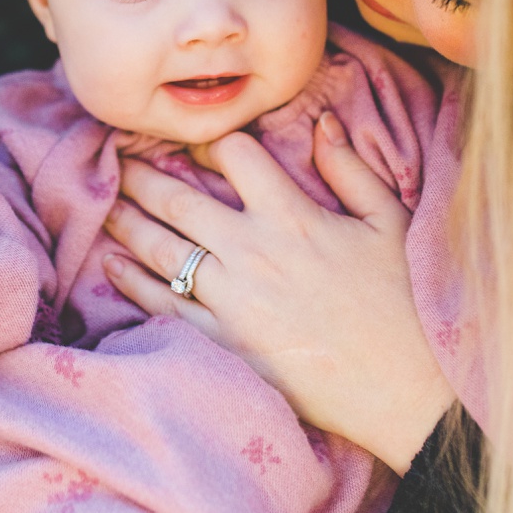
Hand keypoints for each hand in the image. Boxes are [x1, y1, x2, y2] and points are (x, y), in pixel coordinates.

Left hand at [102, 113, 455, 473]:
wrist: (404, 390)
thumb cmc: (405, 303)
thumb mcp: (389, 222)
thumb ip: (351, 169)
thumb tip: (322, 122)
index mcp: (293, 216)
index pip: (236, 155)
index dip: (212, 139)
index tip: (194, 139)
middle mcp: (253, 252)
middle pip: (180, 201)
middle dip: (143, 174)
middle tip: (117, 157)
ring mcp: (233, 301)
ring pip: (163, 250)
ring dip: (128, 222)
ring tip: (106, 201)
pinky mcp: (224, 344)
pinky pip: (165, 307)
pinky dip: (134, 283)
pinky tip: (113, 265)